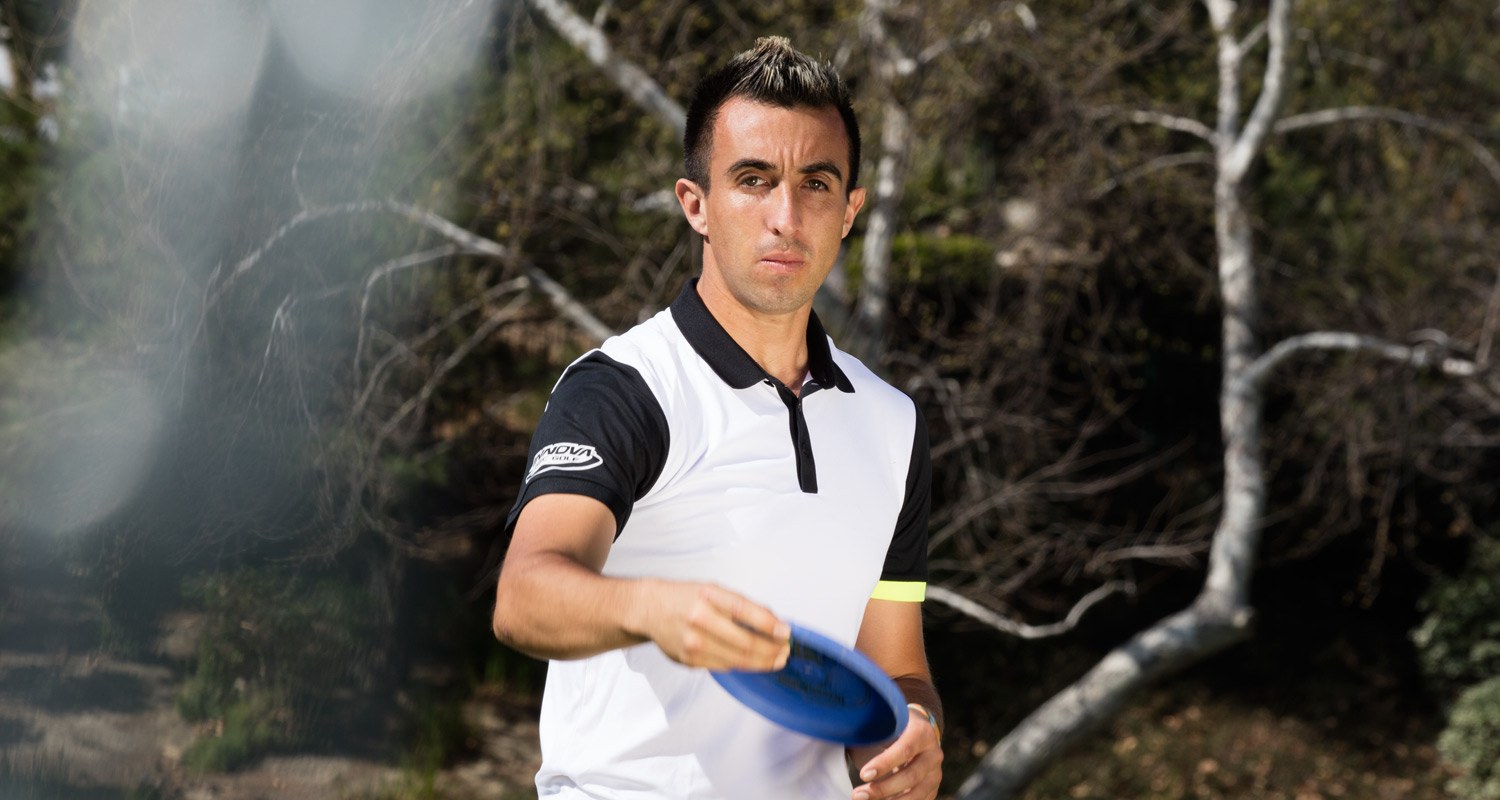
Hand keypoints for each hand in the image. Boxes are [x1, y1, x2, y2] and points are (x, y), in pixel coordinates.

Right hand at [633, 580, 790, 670]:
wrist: (650, 609)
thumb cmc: (685, 598)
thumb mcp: (713, 590)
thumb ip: (740, 606)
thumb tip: (773, 623)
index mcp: (709, 595)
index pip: (744, 611)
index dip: (769, 624)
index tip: (786, 632)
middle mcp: (700, 619)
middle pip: (745, 642)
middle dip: (772, 650)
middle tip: (785, 650)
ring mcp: (693, 643)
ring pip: (738, 659)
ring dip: (763, 661)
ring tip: (776, 659)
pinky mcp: (690, 660)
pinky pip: (724, 666)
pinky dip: (742, 664)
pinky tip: (752, 661)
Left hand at [849, 710, 942, 799]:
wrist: (919, 730)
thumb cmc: (895, 726)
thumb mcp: (887, 723)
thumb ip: (872, 732)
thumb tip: (844, 737)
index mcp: (922, 732)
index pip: (904, 750)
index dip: (884, 764)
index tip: (863, 774)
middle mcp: (933, 754)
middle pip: (910, 776)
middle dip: (882, 789)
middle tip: (858, 795)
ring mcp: (935, 773)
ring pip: (916, 794)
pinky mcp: (932, 788)